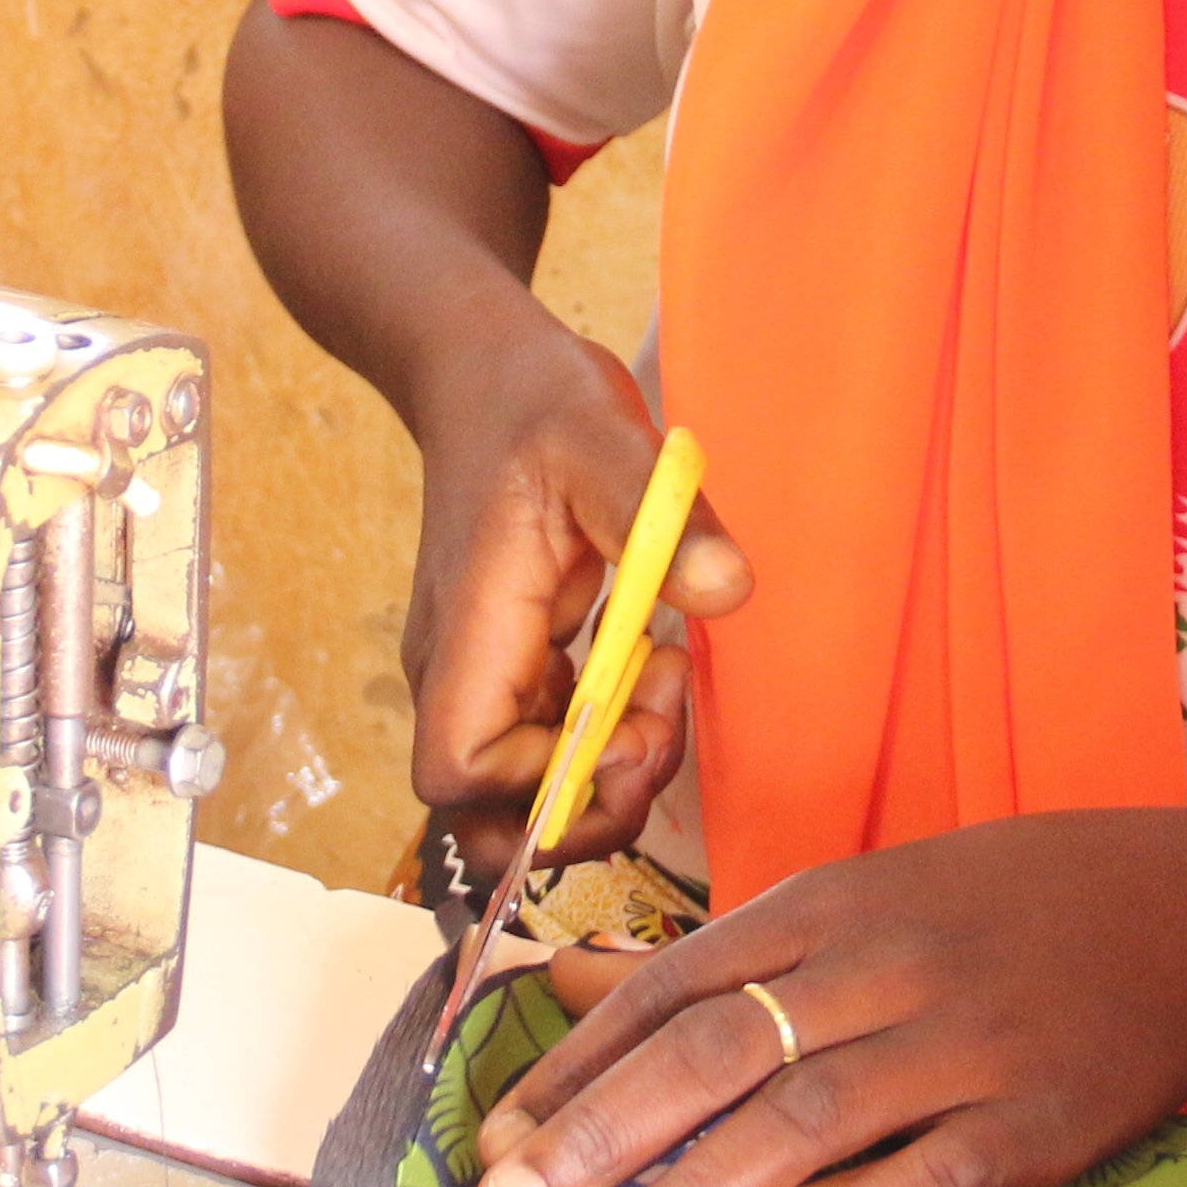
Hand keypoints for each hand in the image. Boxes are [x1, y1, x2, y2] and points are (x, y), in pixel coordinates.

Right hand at [405, 308, 750, 874]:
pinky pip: (550, 735)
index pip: (458, 772)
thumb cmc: (532, 401)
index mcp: (472, 629)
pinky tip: (652, 656)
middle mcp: (461, 668)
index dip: (542, 785)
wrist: (482, 372)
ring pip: (524, 787)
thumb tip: (727, 592)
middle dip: (583, 809)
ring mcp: (484, 669)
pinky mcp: (515, 658)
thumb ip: (663, 521)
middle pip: (483, 815)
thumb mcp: (607, 441)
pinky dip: (608, 727)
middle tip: (658, 733)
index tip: (625, 723)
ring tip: (667, 675)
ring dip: (607, 767)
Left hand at [467, 810, 1186, 1186]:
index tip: (492, 1140)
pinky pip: (935, 1165)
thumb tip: (569, 988)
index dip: (580, 1067)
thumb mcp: (856, 900)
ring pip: (811, 1112)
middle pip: (723, 1047)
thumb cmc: (989, 913)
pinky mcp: (1035, 1122)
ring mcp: (961, 1043)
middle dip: (606, 1134)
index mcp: (828, 907)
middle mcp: (882, 966)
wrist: (1176, 915)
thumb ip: (722, 960)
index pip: (677, 985)